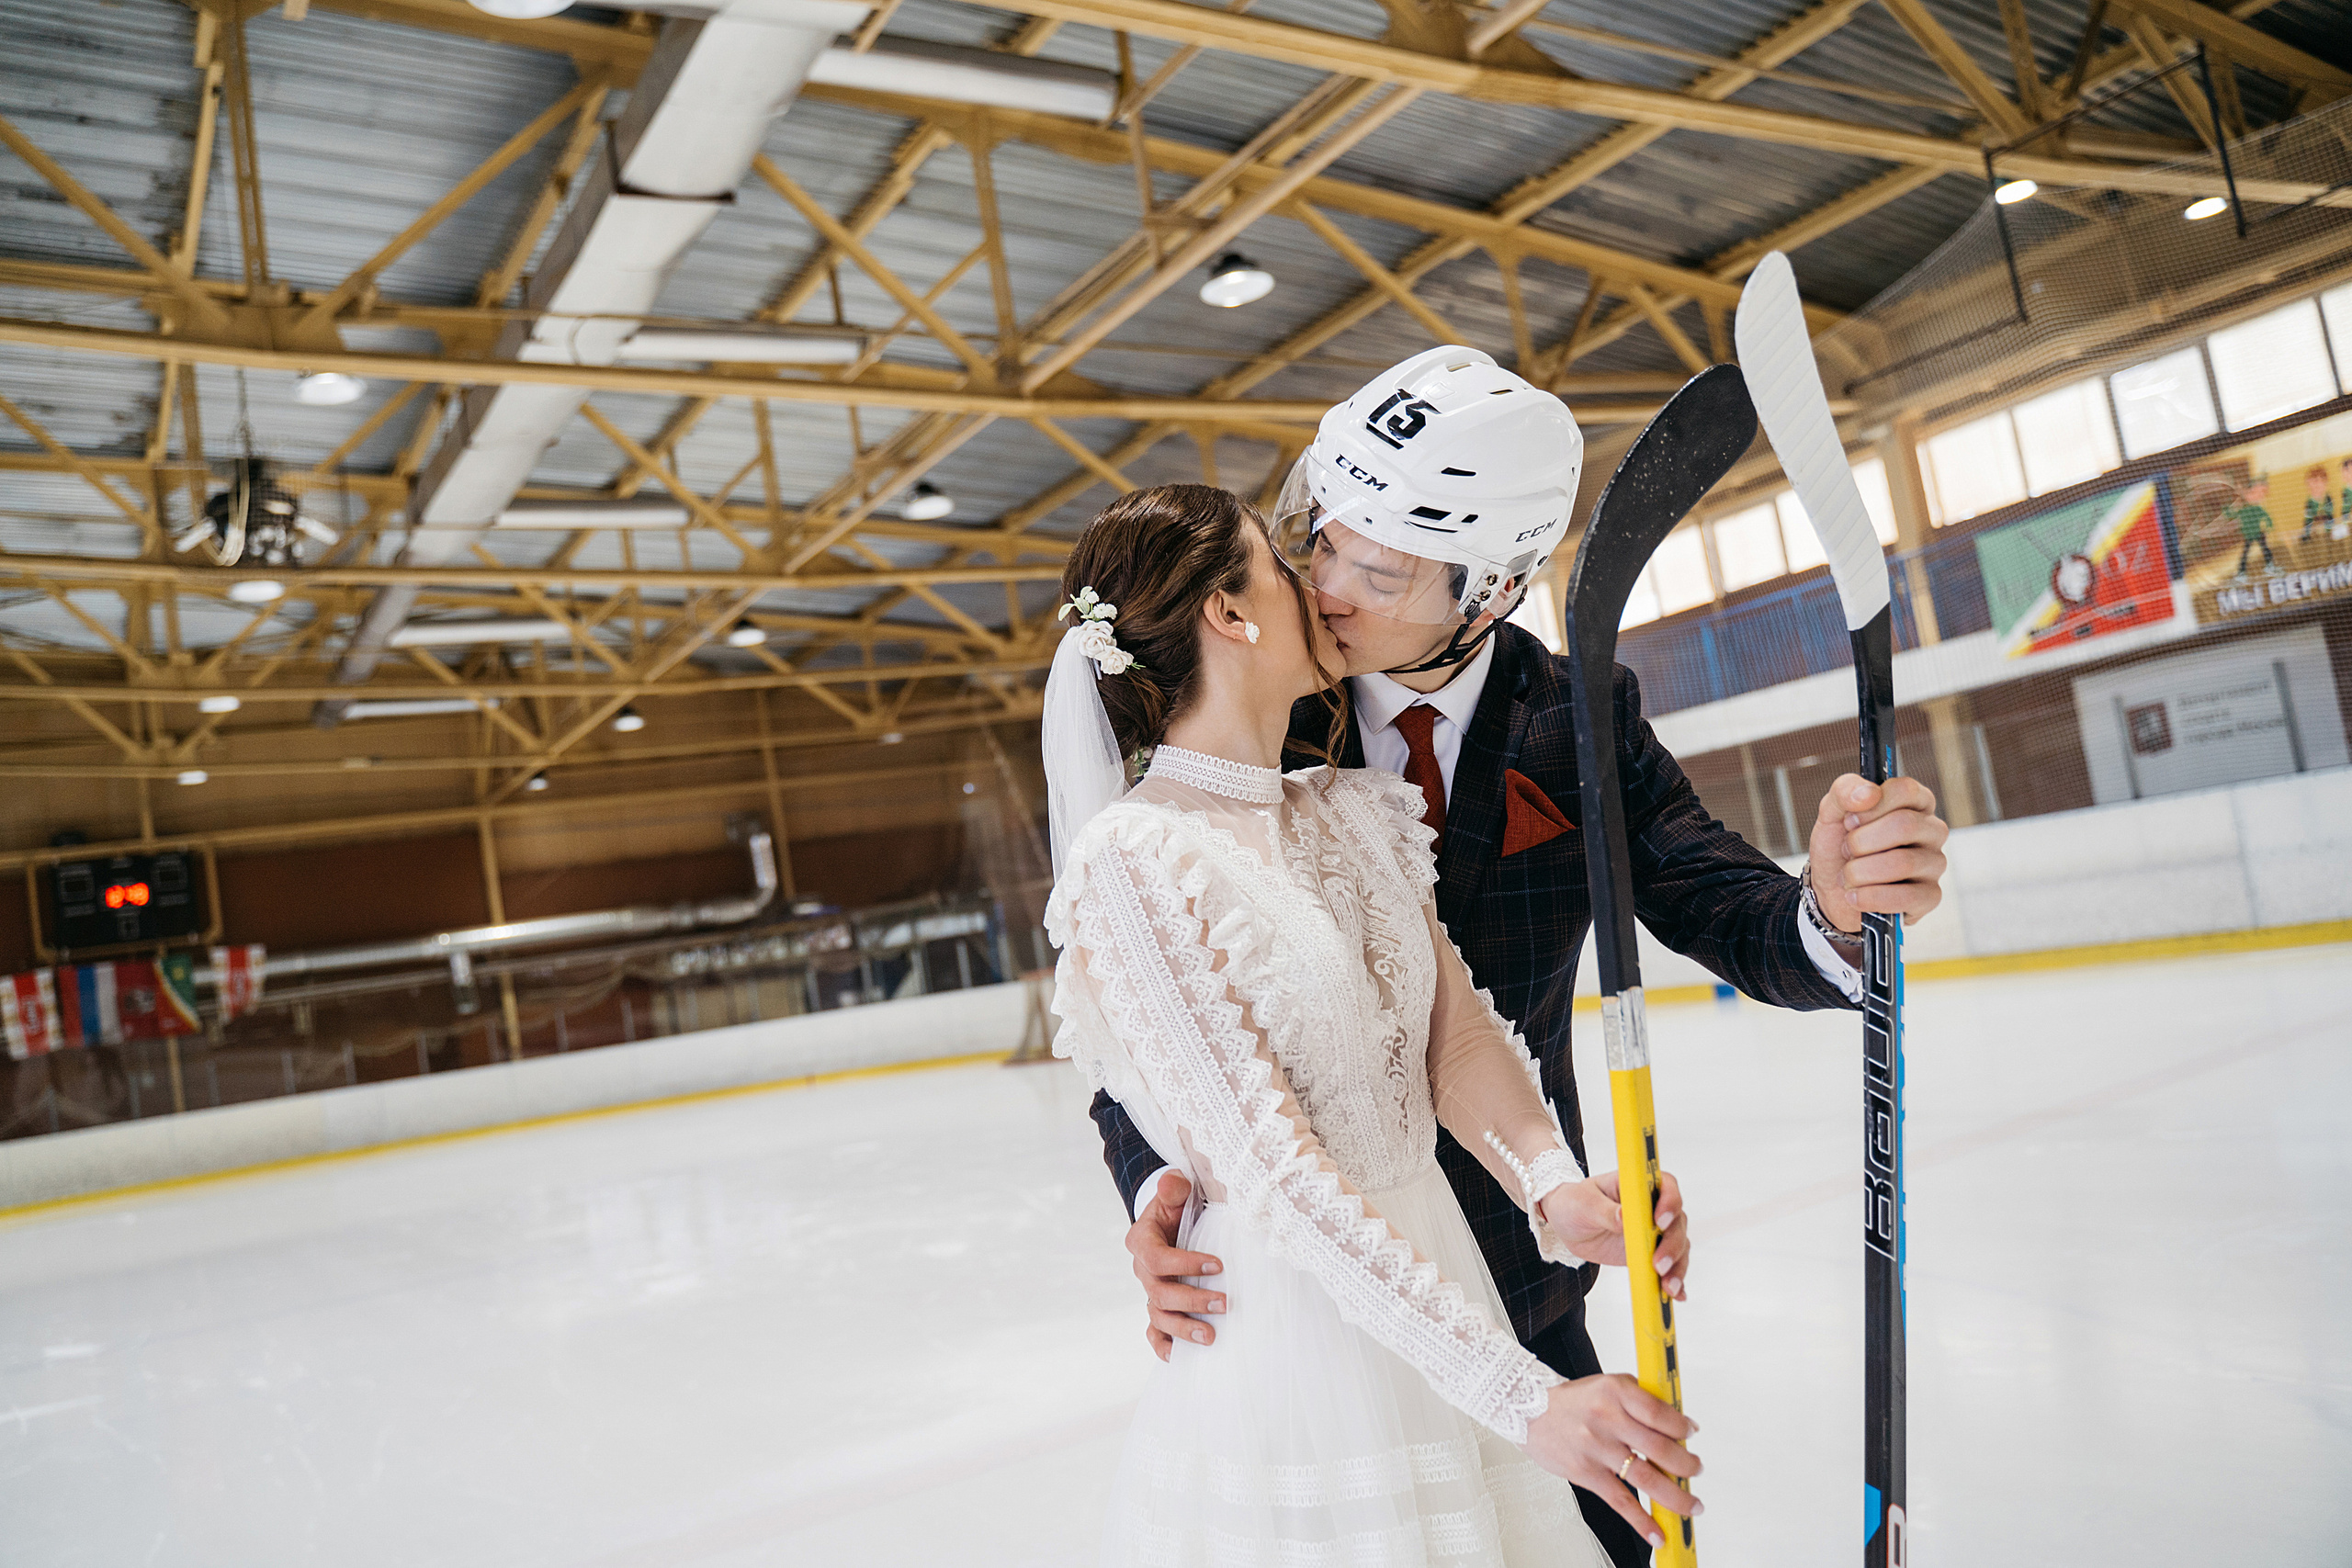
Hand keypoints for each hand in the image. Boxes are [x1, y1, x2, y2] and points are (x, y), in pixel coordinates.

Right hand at [1126, 1171, 1226, 1360]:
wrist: (1171, 1221)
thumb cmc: (1177, 1206)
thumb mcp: (1175, 1192)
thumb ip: (1173, 1187)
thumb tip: (1171, 1183)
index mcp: (1142, 1241)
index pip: (1157, 1258)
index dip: (1185, 1264)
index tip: (1218, 1265)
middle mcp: (1142, 1270)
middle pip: (1159, 1292)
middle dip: (1192, 1300)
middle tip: (1224, 1304)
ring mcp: (1149, 1291)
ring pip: (1158, 1316)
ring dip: (1183, 1328)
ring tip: (1211, 1336)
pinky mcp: (1158, 1306)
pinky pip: (1153, 1331)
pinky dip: (1162, 1345)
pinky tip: (1179, 1357)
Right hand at [1522, 1374, 1701, 1547]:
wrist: (1526, 1409)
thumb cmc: (1572, 1400)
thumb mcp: (1607, 1384)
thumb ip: (1641, 1397)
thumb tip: (1676, 1422)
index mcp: (1615, 1392)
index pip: (1661, 1413)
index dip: (1683, 1428)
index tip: (1691, 1434)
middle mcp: (1606, 1419)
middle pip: (1660, 1448)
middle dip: (1687, 1465)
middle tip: (1695, 1470)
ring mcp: (1596, 1449)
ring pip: (1646, 1478)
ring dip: (1676, 1496)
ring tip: (1691, 1503)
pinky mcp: (1586, 1474)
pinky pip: (1620, 1501)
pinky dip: (1642, 1521)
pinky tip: (1657, 1533)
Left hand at [1538, 1171, 1686, 1301]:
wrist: (1568, 1223)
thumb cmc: (1575, 1203)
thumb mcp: (1584, 1203)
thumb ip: (1606, 1211)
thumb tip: (1625, 1218)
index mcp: (1639, 1185)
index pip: (1667, 1186)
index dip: (1670, 1202)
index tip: (1659, 1222)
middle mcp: (1653, 1206)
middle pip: (1677, 1222)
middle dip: (1672, 1244)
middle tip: (1658, 1265)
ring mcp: (1655, 1231)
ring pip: (1678, 1246)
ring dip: (1677, 1267)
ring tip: (1668, 1287)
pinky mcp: (1651, 1253)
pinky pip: (1669, 1267)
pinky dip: (1674, 1281)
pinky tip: (1675, 1295)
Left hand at [1809, 774, 1948, 930]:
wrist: (1830, 891)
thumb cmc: (1839, 847)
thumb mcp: (1832, 813)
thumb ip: (1844, 791)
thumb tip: (1869, 793)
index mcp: (1914, 802)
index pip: (1906, 790)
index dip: (1871, 806)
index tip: (1849, 820)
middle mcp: (1931, 830)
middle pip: (1905, 825)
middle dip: (1861, 842)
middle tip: (1846, 850)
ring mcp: (1935, 863)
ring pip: (1902, 863)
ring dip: (1860, 872)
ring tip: (1848, 876)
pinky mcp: (1931, 896)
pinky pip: (1907, 897)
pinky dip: (1870, 897)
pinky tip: (1855, 896)